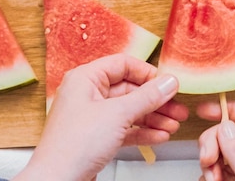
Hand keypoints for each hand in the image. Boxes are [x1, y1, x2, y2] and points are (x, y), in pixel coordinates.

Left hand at [14, 54, 188, 180]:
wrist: (57, 180)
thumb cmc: (74, 145)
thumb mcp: (118, 115)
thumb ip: (146, 97)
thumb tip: (168, 82)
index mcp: (86, 78)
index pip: (122, 64)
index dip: (147, 73)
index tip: (168, 84)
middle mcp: (87, 94)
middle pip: (129, 89)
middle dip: (155, 100)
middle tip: (178, 109)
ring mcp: (91, 117)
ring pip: (128, 111)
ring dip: (153, 118)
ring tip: (173, 125)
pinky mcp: (95, 137)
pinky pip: (124, 129)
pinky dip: (142, 132)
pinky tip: (159, 136)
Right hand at [197, 101, 234, 180]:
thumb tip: (225, 128)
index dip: (231, 108)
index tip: (206, 110)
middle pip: (231, 134)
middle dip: (213, 144)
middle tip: (207, 159)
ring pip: (222, 154)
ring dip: (210, 164)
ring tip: (212, 178)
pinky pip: (218, 171)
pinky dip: (209, 176)